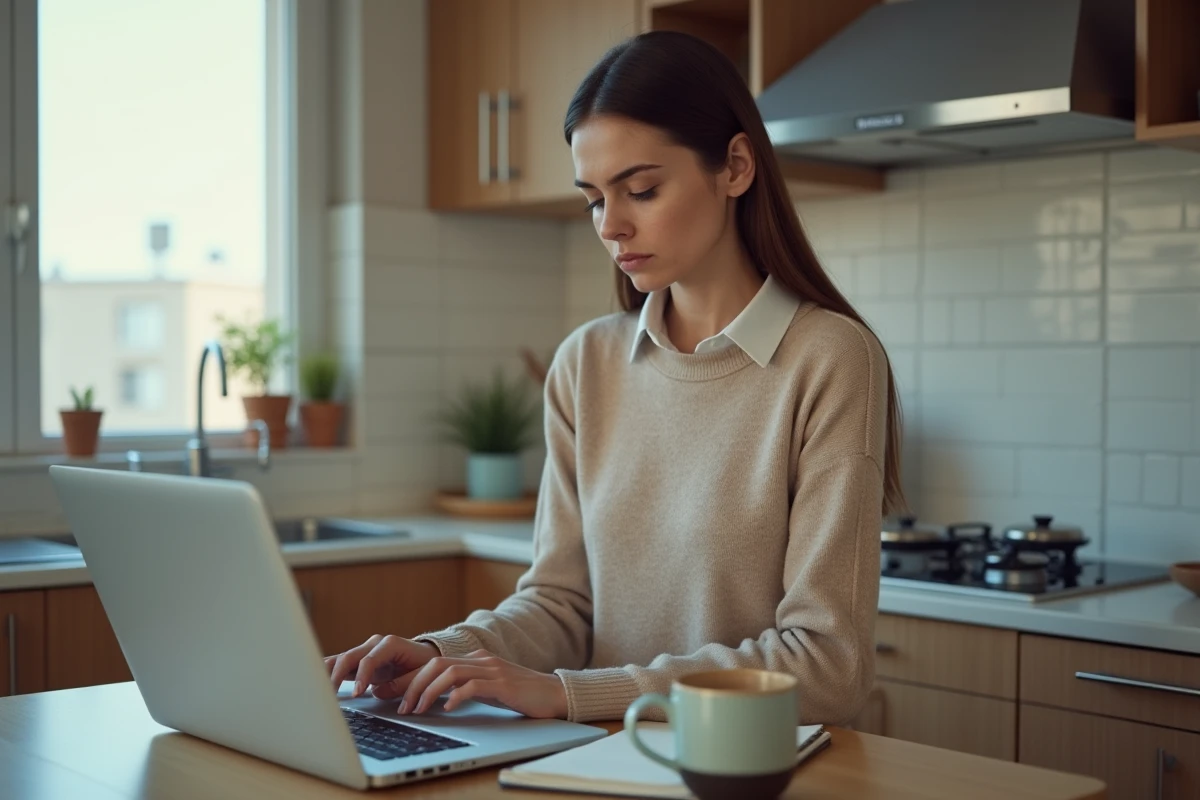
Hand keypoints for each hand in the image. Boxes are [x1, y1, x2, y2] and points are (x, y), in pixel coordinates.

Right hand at [324, 634, 439, 698]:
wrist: (424, 656)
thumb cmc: (423, 664)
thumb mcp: (421, 673)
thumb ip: (403, 683)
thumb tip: (377, 692)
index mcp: (390, 644)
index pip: (369, 659)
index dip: (361, 676)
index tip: (357, 693)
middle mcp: (374, 644)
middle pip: (349, 656)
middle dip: (338, 676)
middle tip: (330, 695)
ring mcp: (364, 650)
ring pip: (340, 658)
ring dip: (327, 673)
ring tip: (315, 688)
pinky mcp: (358, 660)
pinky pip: (340, 664)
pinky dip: (328, 673)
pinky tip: (316, 682)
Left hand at [398, 649, 567, 719]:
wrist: (555, 693)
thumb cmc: (521, 694)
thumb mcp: (488, 688)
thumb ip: (467, 686)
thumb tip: (438, 697)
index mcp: (476, 659)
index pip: (436, 662)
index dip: (412, 679)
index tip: (397, 696)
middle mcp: (482, 660)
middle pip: (437, 664)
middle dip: (414, 685)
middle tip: (402, 707)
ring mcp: (493, 670)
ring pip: (450, 673)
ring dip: (428, 692)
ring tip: (418, 710)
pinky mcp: (504, 683)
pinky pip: (473, 686)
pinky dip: (456, 697)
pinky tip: (448, 708)